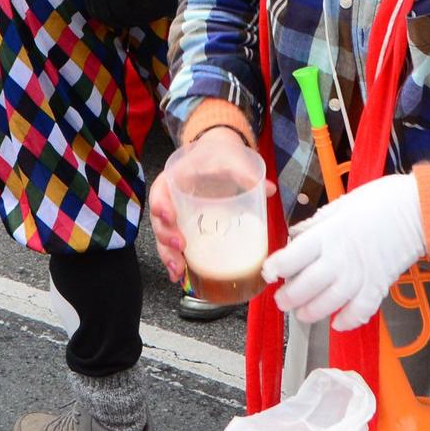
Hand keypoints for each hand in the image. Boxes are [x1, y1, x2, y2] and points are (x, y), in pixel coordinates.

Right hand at [149, 126, 263, 284]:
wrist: (218, 154)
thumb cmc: (220, 155)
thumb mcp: (231, 158)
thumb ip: (246, 172)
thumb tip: (269, 189)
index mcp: (176, 177)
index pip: (161, 191)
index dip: (161, 204)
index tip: (168, 216)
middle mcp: (171, 197)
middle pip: (159, 220)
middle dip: (166, 236)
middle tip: (180, 247)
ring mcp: (177, 214)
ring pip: (163, 237)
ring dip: (168, 255)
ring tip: (178, 271)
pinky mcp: (185, 227)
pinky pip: (174, 246)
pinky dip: (175, 261)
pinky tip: (180, 276)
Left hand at [263, 172, 425, 330]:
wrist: (417, 209)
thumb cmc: (381, 200)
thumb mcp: (342, 204)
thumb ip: (317, 223)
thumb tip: (297, 233)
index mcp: (328, 234)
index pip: (292, 257)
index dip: (276, 268)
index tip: (268, 273)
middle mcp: (340, 258)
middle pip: (307, 286)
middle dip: (289, 297)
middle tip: (281, 300)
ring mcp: (360, 274)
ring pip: (330, 302)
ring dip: (313, 312)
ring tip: (302, 314)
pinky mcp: (378, 285)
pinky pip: (361, 310)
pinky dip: (349, 320)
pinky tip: (338, 323)